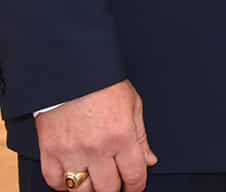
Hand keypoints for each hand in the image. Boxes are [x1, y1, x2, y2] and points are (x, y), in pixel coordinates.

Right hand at [35, 80, 156, 191]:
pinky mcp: (50, 151)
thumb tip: (149, 160)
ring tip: (95, 180)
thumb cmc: (103, 84)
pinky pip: (55, 181)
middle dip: (114, 189)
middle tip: (115, 183)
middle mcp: (97, 148)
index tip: (135, 187)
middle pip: (107, 188)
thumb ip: (141, 138)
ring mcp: (71, 152)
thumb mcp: (133, 105)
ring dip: (90, 189)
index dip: (136, 186)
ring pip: (81, 190)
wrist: (72, 71)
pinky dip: (63, 185)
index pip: (134, 175)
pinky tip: (72, 178)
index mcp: (121, 136)